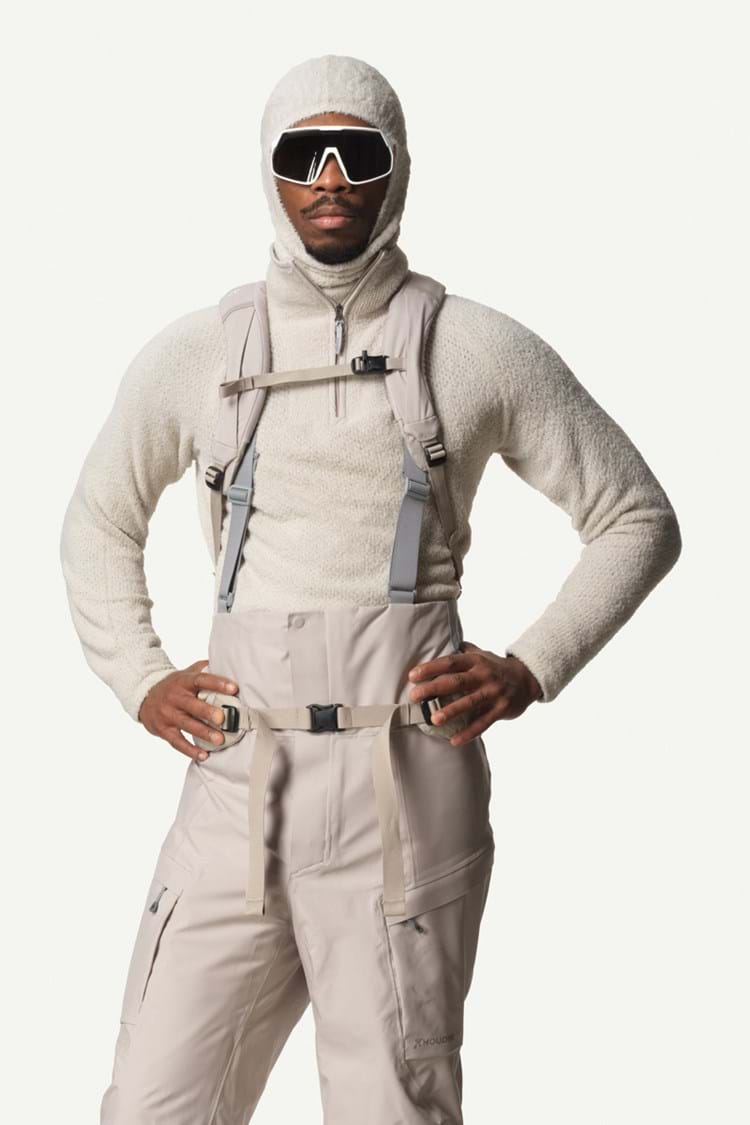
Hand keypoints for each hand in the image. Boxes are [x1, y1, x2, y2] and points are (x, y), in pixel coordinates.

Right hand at [138, 659, 238, 760]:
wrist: (144, 696)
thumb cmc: (174, 685)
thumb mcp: (186, 673)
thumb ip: (204, 669)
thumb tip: (228, 663)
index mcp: (183, 681)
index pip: (201, 680)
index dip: (217, 683)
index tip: (233, 688)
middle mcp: (175, 697)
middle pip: (192, 705)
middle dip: (207, 712)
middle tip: (223, 718)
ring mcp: (168, 714)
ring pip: (186, 725)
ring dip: (203, 733)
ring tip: (219, 740)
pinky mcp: (163, 729)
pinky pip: (177, 742)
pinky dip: (190, 750)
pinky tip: (204, 756)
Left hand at [407, 642, 541, 746]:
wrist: (528, 679)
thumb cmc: (497, 667)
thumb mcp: (482, 654)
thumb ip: (464, 650)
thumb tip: (446, 639)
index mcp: (476, 661)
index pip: (450, 662)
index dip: (431, 668)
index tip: (413, 675)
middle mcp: (484, 675)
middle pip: (456, 681)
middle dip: (433, 688)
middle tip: (414, 696)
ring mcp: (494, 692)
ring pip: (470, 702)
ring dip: (451, 711)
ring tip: (434, 719)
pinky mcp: (501, 709)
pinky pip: (483, 722)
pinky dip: (469, 732)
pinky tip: (455, 741)